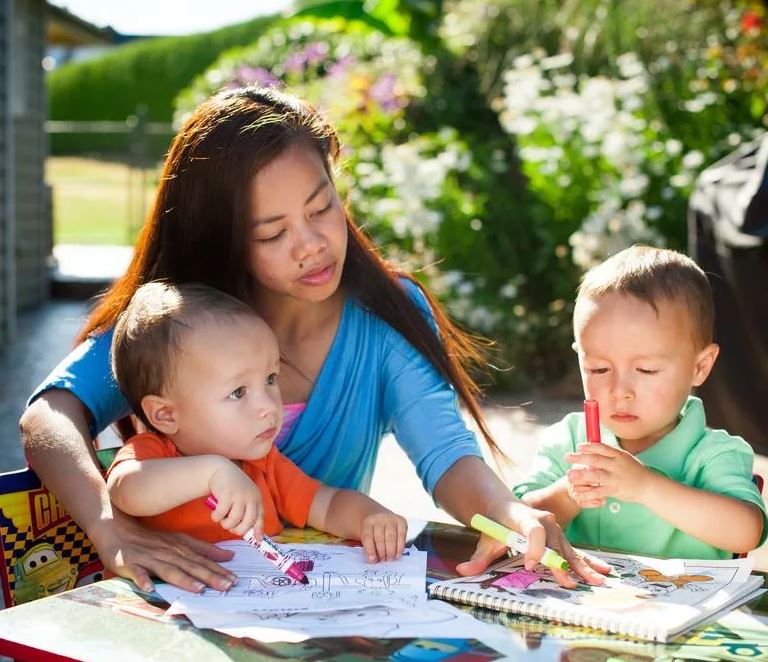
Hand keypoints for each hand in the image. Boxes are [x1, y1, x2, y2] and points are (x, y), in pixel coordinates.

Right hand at [88, 508, 236, 593]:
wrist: (117, 529)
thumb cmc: (151, 539)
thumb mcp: (179, 540)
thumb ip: (203, 549)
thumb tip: (229, 556)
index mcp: (180, 547)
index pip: (203, 560)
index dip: (219, 570)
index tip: (235, 580)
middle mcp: (168, 552)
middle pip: (191, 565)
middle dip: (210, 576)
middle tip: (227, 586)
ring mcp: (149, 558)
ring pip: (170, 569)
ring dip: (184, 579)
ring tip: (198, 589)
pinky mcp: (131, 563)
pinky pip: (138, 572)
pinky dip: (143, 580)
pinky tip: (149, 588)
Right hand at [208, 460, 263, 537]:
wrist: (220, 469)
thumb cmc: (232, 487)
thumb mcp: (244, 496)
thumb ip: (248, 511)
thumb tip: (254, 534)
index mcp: (257, 497)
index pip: (260, 517)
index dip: (258, 529)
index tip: (258, 540)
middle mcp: (251, 497)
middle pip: (248, 523)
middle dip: (238, 530)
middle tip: (230, 527)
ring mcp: (239, 496)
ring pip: (234, 521)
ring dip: (225, 524)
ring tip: (221, 519)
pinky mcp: (227, 495)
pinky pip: (221, 515)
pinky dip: (216, 517)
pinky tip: (214, 513)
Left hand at [360, 511, 407, 562]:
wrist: (381, 518)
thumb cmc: (373, 531)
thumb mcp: (365, 536)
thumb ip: (367, 547)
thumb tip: (373, 560)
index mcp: (367, 522)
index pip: (367, 536)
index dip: (370, 550)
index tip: (372, 560)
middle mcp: (379, 518)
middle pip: (380, 537)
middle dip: (381, 552)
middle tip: (383, 561)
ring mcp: (391, 519)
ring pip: (391, 537)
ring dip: (391, 551)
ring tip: (390, 559)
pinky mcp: (401, 521)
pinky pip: (402, 535)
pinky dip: (400, 547)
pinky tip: (397, 554)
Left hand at [455, 502, 610, 587]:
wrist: (505, 506)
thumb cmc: (496, 523)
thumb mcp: (487, 538)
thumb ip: (478, 557)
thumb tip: (462, 571)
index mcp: (523, 518)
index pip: (532, 530)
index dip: (533, 547)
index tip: (529, 564)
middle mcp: (542, 521)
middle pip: (554, 542)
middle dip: (560, 564)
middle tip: (568, 583)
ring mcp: (554, 529)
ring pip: (568, 548)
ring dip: (582, 566)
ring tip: (597, 580)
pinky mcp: (559, 538)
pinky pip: (574, 551)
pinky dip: (587, 562)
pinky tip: (603, 571)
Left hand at [565, 443, 651, 506]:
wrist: (648, 486)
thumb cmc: (633, 469)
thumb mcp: (623, 457)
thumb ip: (609, 453)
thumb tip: (591, 446)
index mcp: (619, 455)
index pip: (602, 448)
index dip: (589, 446)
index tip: (579, 447)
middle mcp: (616, 465)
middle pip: (596, 460)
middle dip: (580, 458)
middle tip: (567, 457)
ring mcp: (615, 478)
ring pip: (596, 476)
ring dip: (581, 475)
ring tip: (569, 475)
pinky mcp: (614, 490)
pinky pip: (598, 492)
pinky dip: (587, 493)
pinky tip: (577, 493)